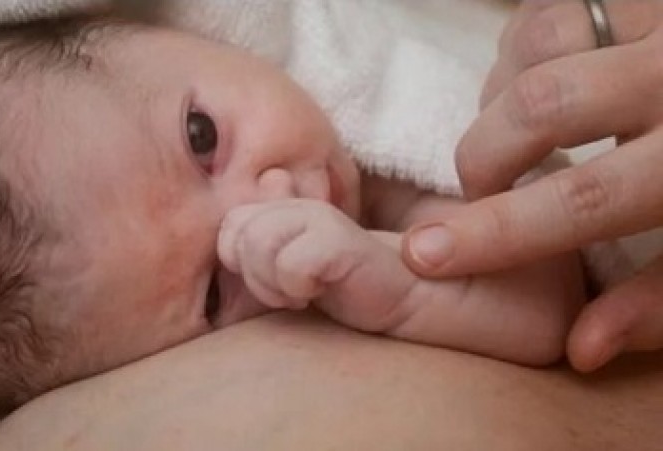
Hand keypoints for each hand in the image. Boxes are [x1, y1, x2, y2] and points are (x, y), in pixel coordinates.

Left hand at [218, 199, 413, 331]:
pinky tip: (320, 292)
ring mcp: (317, 216)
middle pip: (235, 229)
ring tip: (302, 292)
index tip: (271, 281)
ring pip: (256, 243)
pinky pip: (289, 264)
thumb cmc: (341, 289)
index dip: (238, 259)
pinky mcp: (337, 236)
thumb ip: (257, 252)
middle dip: (252, 272)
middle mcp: (296, 205)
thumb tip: (236, 229)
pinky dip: (297, 288)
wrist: (406, 297)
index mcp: (281, 209)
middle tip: (286, 290)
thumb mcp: (287, 275)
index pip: (228, 223)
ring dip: (272, 283)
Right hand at [402, 0, 662, 370]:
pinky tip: (539, 81)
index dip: (497, 232)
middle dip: (486, 154)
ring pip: (537, 43)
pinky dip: (521, 52)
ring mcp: (658, 19)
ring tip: (517, 130)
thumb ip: (658, 301)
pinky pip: (547, 10)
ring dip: (502, 94)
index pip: (585, 199)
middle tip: (482, 186)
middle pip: (540, 106)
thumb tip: (581, 348)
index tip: (425, 254)